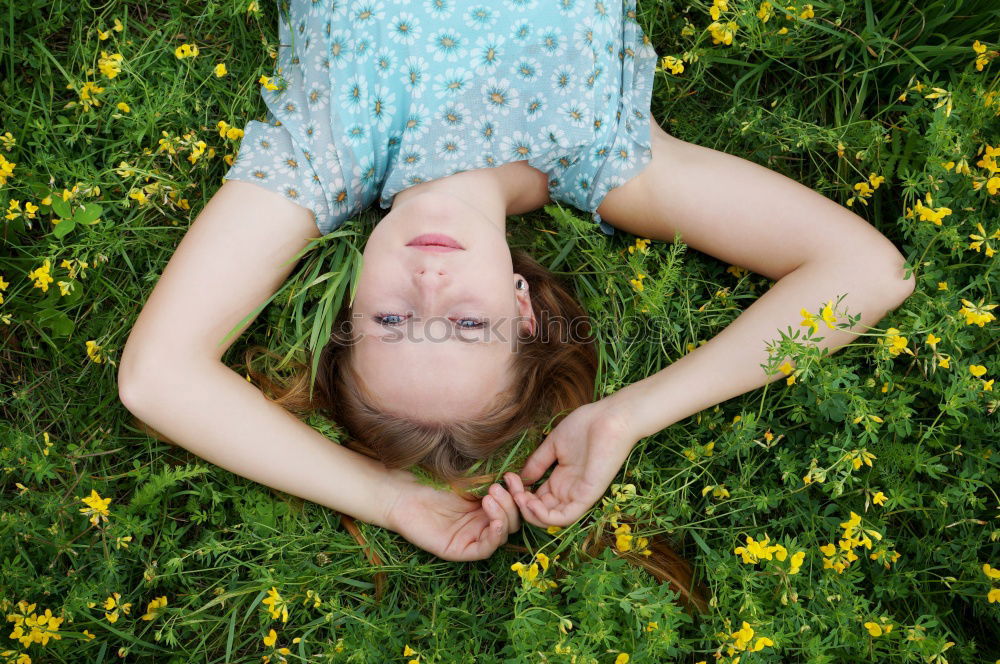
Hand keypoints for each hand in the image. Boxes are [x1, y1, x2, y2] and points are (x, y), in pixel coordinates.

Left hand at [384, 471, 520, 561]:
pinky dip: (495, 536)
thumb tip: (524, 473)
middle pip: (512, 521)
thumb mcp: (469, 477)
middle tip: (497, 488)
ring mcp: (470, 537)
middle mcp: (480, 523)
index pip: (513, 505)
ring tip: (490, 496)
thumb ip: (493, 479)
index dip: (518, 493)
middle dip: (511, 504)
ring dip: (504, 516)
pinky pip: (485, 549)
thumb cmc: (432, 480)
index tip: (513, 476)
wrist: (402, 491)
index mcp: (485, 505)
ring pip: (502, 535)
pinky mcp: (459, 550)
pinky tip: (495, 521)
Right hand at [504, 399, 638, 528]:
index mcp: (562, 479)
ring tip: (518, 497)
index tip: (508, 479)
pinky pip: (565, 517)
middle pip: (541, 511)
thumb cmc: (586, 426)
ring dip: (530, 513)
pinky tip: (530, 502)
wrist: (610, 418)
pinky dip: (545, 516)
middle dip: (521, 504)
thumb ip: (537, 462)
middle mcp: (569, 490)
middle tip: (510, 489)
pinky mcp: (588, 496)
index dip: (520, 493)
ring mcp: (578, 495)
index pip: (538, 497)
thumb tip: (520, 478)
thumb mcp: (554, 445)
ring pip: (551, 519)